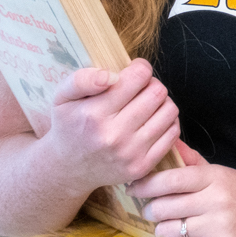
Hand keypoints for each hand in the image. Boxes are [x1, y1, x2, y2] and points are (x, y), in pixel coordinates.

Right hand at [41, 59, 179, 194]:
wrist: (68, 169)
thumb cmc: (69, 126)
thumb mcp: (62, 97)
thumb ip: (82, 79)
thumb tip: (111, 75)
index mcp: (93, 115)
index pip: (138, 77)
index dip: (140, 68)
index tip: (133, 71)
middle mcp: (113, 136)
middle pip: (157, 92)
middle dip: (151, 84)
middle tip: (140, 88)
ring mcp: (129, 153)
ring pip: (169, 110)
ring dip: (162, 101)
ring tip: (146, 103)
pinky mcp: (142, 166)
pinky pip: (173, 132)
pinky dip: (168, 121)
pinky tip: (152, 120)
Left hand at [129, 142, 235, 236]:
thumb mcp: (225, 176)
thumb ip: (195, 163)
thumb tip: (171, 144)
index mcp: (216, 178)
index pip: (171, 178)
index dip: (146, 184)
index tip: (134, 188)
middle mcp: (217, 199)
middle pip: (163, 206)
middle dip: (153, 211)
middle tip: (158, 213)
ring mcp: (219, 226)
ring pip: (167, 230)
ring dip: (164, 232)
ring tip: (174, 229)